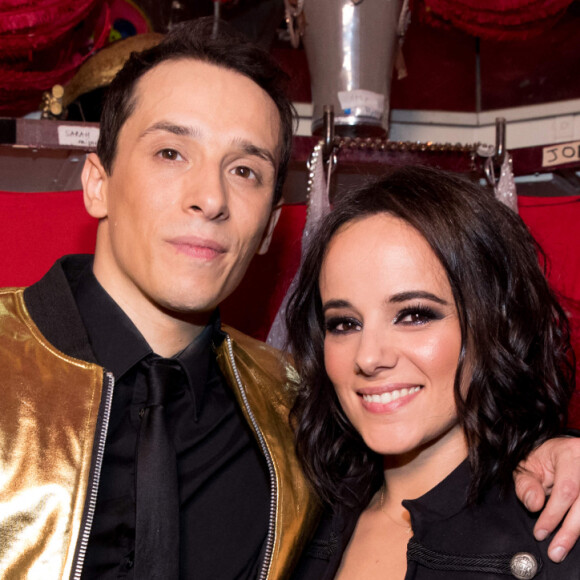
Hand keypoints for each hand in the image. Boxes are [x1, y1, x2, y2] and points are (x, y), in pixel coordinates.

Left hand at [514, 437, 579, 562]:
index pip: (566, 490)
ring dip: (576, 532)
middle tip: (555, 552)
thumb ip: (526, 484)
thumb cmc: (542, 459)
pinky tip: (572, 537)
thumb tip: (534, 505)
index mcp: (570, 454)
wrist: (558, 452)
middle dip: (569, 531)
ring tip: (562, 549)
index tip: (539, 533)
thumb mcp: (526, 466)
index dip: (553, 514)